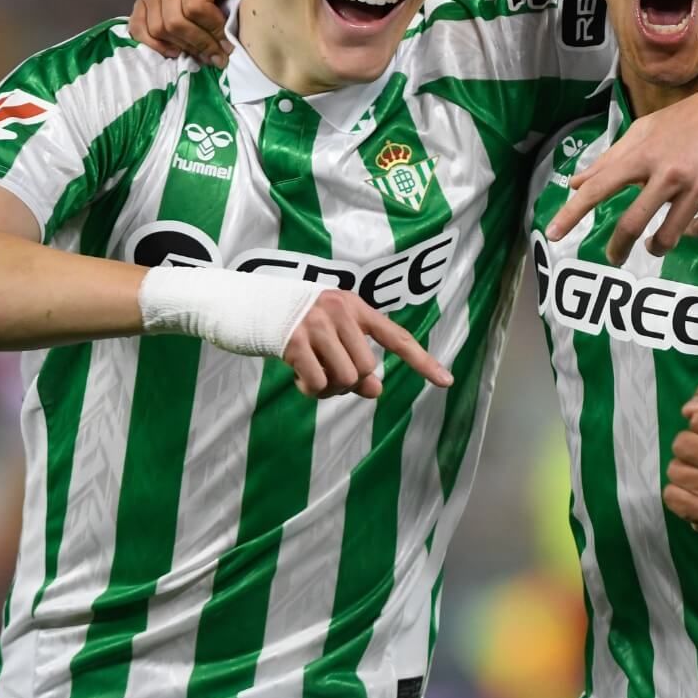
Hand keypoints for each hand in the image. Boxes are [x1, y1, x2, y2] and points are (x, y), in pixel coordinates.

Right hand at [127, 0, 245, 64]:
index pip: (196, 7)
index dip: (213, 32)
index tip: (229, 46)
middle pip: (176, 21)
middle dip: (199, 44)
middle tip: (217, 58)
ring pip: (158, 28)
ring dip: (182, 47)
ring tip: (202, 55)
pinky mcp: (142, 1)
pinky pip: (138, 28)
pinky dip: (155, 45)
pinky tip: (176, 51)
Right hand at [284, 289, 452, 398]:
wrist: (251, 305)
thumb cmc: (298, 322)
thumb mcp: (332, 333)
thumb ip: (355, 359)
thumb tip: (375, 391)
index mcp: (355, 306)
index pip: (396, 337)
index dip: (422, 361)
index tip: (446, 381)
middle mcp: (339, 312)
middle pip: (367, 368)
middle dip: (350, 381)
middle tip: (328, 372)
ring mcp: (316, 325)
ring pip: (345, 378)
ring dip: (330, 387)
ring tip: (313, 375)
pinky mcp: (293, 342)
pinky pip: (317, 383)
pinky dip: (311, 390)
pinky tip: (298, 377)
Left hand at [545, 67, 697, 264]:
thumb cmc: (687, 118)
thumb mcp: (645, 130)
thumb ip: (610, 159)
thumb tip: (576, 184)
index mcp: (644, 154)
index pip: (600, 188)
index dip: (572, 213)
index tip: (552, 234)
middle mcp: (669, 172)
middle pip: (633, 224)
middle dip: (618, 248)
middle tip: (613, 258)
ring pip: (669, 237)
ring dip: (657, 246)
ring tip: (655, 244)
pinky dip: (692, 231)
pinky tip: (691, 222)